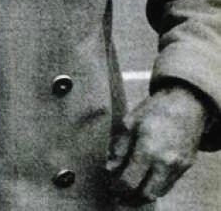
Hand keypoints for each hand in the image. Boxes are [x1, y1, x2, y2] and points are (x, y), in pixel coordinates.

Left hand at [106, 84, 207, 205]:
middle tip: (119, 187)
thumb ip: (119, 147)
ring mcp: (178, 167)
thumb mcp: (129, 121)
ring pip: (158, 192)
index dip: (118, 186)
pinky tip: (145, 176)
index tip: (111, 183)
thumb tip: (110, 167)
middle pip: (146, 193)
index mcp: (148, 149)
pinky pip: (169, 184)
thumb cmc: (153, 110)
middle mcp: (166, 162)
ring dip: (143, 192)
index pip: (130, 181)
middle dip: (130, 194)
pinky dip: (155, 184)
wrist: (185, 104)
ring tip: (130, 183)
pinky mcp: (186, 167)